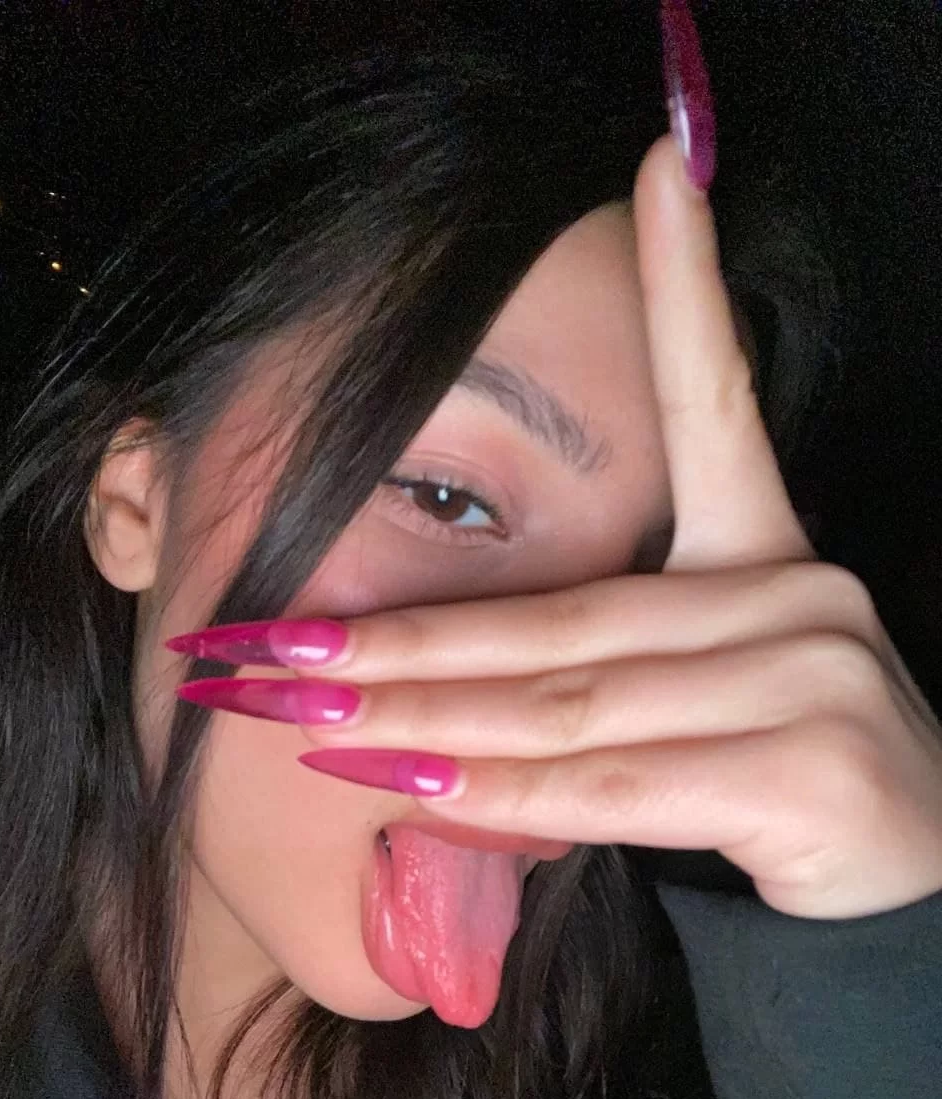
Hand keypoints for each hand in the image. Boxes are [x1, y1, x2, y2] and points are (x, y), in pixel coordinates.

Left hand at [169, 136, 941, 920]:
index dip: (689, 288)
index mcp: (768, 554)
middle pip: (558, 618)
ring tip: (304, 715)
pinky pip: (620, 783)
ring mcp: (808, 677)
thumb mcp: (697, 694)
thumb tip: (443, 695)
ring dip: (423, 716)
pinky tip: (414, 791)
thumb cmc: (784, 779)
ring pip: (568, 699)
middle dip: (401, 640)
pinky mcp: (808, 771)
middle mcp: (794, 593)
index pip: (721, 410)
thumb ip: (598, 672)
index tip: (656, 169)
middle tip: (266, 646)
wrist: (913, 885)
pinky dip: (508, 795)